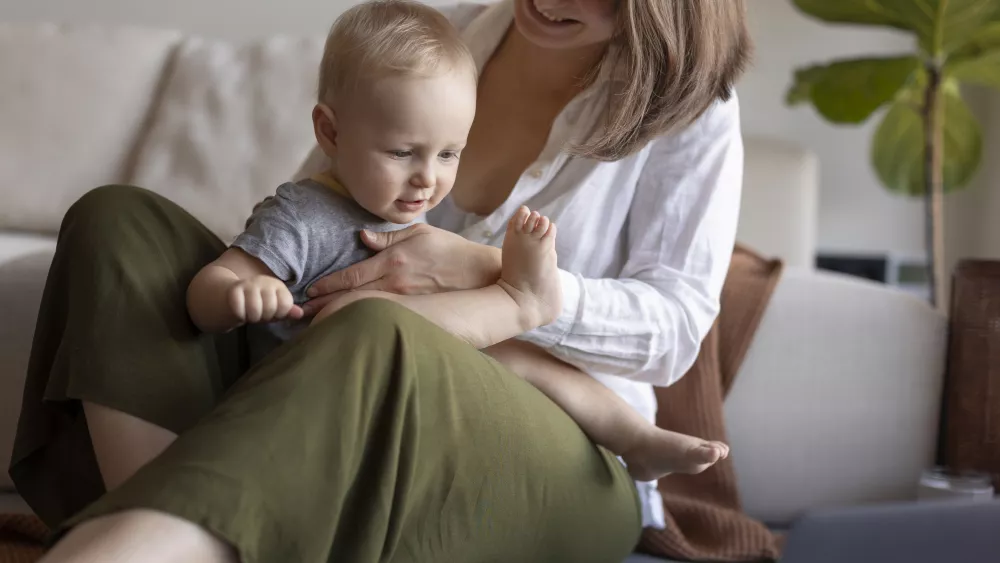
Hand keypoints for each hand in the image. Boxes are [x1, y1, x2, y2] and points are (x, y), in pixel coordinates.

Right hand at [229, 276, 303, 323]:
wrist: (233, 295)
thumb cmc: (258, 304)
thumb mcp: (275, 309)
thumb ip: (287, 312)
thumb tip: (300, 314)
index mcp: (278, 285)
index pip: (285, 305)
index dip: (279, 314)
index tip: (273, 313)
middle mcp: (265, 281)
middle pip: (270, 309)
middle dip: (265, 317)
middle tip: (260, 315)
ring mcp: (249, 283)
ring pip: (255, 310)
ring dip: (252, 318)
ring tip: (251, 315)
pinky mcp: (235, 289)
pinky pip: (239, 310)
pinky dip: (240, 316)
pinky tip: (241, 313)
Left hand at [303, 223, 500, 313]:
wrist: (482, 274)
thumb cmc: (452, 250)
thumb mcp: (420, 234)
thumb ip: (389, 238)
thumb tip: (361, 238)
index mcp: (394, 261)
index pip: (352, 276)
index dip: (328, 285)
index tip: (310, 291)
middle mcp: (396, 284)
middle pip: (352, 297)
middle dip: (324, 305)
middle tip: (302, 313)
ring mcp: (406, 302)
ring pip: (364, 311)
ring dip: (339, 317)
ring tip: (318, 324)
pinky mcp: (416, 314)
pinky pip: (383, 320)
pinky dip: (363, 324)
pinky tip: (350, 330)